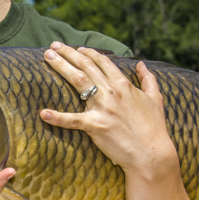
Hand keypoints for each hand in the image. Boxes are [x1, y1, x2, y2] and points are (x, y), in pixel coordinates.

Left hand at [40, 42, 178, 180]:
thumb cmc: (154, 128)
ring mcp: (102, 107)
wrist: (152, 154)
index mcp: (124, 85)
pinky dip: (57, 117)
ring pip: (78, 80)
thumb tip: (142, 64)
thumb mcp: (155, 99)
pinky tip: (43, 113)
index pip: (102, 62)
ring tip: (47, 56)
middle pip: (86, 66)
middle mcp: (111, 92)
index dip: (87, 53)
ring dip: (61, 65)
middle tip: (53, 46)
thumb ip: (149, 79)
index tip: (76, 48)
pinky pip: (72, 120)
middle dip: (68, 53)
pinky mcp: (95, 126)